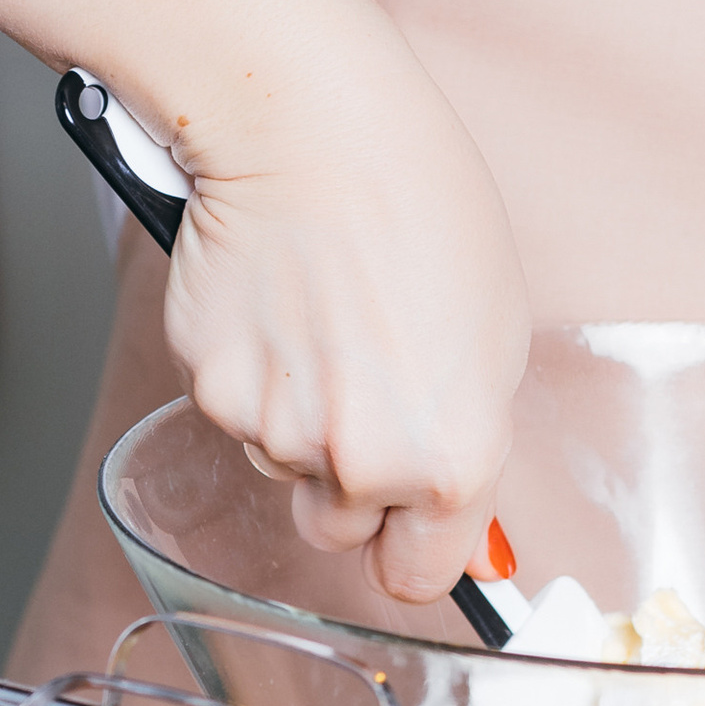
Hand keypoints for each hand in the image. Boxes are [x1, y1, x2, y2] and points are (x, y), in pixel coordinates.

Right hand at [152, 0, 531, 608]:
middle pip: (340, 528)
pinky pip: (235, 409)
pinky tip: (277, 299)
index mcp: (449, 458)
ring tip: (325, 316)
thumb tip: (457, 504)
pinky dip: (251, 370)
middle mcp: (359, 463)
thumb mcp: (495, 333)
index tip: (414, 522)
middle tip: (365, 383)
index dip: (414, 545)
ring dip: (300, 416)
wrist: (313, 130)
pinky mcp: (209, 387)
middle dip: (351, 482)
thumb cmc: (420, 204)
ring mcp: (274, 431)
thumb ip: (472, 432)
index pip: (417, 575)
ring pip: (283, 464)